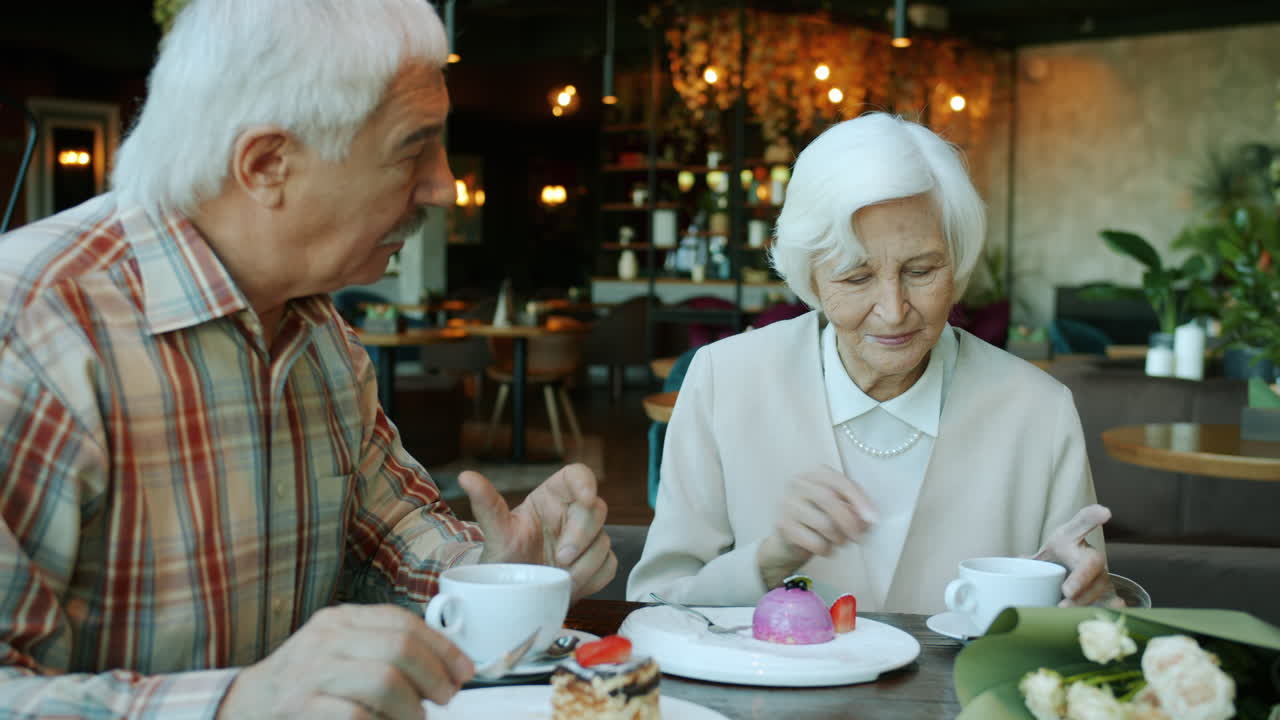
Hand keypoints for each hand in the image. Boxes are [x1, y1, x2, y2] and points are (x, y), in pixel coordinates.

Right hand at [217, 604, 472, 719]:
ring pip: (384, 681)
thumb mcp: (339, 652)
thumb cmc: (305, 683)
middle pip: (399, 648)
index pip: (402, 621)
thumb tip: (447, 668)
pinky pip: (357, 716)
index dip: (442, 647)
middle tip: (446, 698)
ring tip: (415, 719)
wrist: (245, 706)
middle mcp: (326, 639)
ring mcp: (311, 673)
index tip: (464, 671)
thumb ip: (382, 651)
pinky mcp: (300, 708)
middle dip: (434, 675)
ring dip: (412, 708)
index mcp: (341, 620)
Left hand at [460, 463, 615, 602]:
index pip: (578, 475)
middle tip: (560, 558)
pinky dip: (591, 579)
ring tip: (558, 578)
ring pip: (605, 541)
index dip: (587, 482)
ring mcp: (587, 539)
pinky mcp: (596, 563)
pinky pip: (609, 565)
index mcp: (552, 497)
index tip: (586, 497)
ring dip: (584, 564)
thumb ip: (487, 504)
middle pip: (597, 509)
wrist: (511, 595)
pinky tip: (568, 585)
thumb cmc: (504, 558)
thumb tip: (465, 476)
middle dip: (581, 536)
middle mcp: (572, 513)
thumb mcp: (495, 532)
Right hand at [757, 466, 878, 588]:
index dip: (859, 500)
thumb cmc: (819, 520)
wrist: (789, 542)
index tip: (873, 519)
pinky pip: (813, 541)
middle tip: (859, 538)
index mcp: (815, 474)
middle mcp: (798, 483)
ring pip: (822, 522)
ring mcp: (788, 503)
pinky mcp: (782, 525)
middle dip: (849, 521)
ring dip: (838, 538)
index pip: (839, 481)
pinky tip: (825, 549)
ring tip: (839, 542)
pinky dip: (825, 549)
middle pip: (828, 499)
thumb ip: (854, 508)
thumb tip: (869, 519)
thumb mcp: (838, 509)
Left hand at [1033, 504, 1120, 606]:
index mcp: (1072, 539)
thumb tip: (1018, 562)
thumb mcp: (1041, 553)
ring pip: (1098, 584)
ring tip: (1066, 607)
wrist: (1066, 573)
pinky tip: (1116, 605)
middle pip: (1091, 562)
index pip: (1083, 523)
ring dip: (1084, 598)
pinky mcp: (1103, 593)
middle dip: (1081, 577)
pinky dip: (1110, 604)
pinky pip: (1107, 598)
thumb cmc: (1055, 558)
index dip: (1093, 517)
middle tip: (1067, 591)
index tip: (1104, 513)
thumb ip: (1029, 557)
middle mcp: (1089, 555)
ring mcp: (1099, 574)